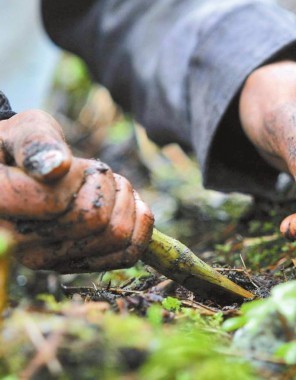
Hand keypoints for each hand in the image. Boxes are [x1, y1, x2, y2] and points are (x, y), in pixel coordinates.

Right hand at [0, 110, 153, 272]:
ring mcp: (45, 259)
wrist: (15, 173)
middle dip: (106, 184)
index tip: (69, 163)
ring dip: (125, 202)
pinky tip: (128, 205)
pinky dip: (140, 226)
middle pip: (94, 220)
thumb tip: (55, 167)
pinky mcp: (72, 265)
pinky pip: (127, 254)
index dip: (77, 177)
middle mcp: (16, 243)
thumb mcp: (24, 129)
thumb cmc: (20, 147)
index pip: (56, 203)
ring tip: (107, 186)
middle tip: (94, 170)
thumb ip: (36, 142)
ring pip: (116, 237)